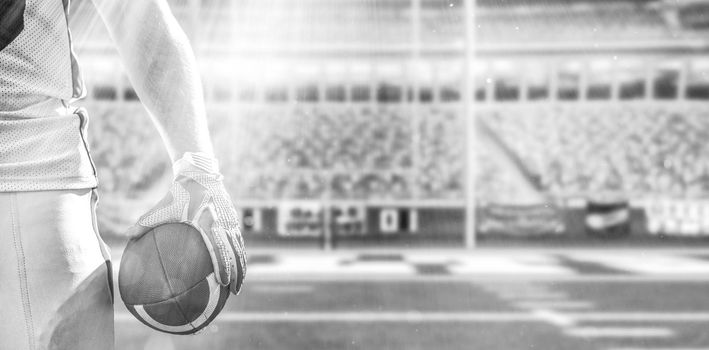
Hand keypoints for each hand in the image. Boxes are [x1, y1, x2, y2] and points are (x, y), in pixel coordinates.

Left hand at [127, 153, 245, 294]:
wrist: (200, 173)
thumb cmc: (179, 192)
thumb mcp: (162, 206)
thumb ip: (146, 222)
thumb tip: (127, 235)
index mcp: (208, 221)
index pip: (219, 248)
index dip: (224, 266)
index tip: (224, 282)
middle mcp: (223, 222)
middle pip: (235, 252)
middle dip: (238, 273)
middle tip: (235, 291)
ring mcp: (230, 220)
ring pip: (240, 247)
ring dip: (242, 266)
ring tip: (240, 284)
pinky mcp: (233, 218)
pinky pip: (238, 240)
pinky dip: (240, 254)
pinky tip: (237, 266)